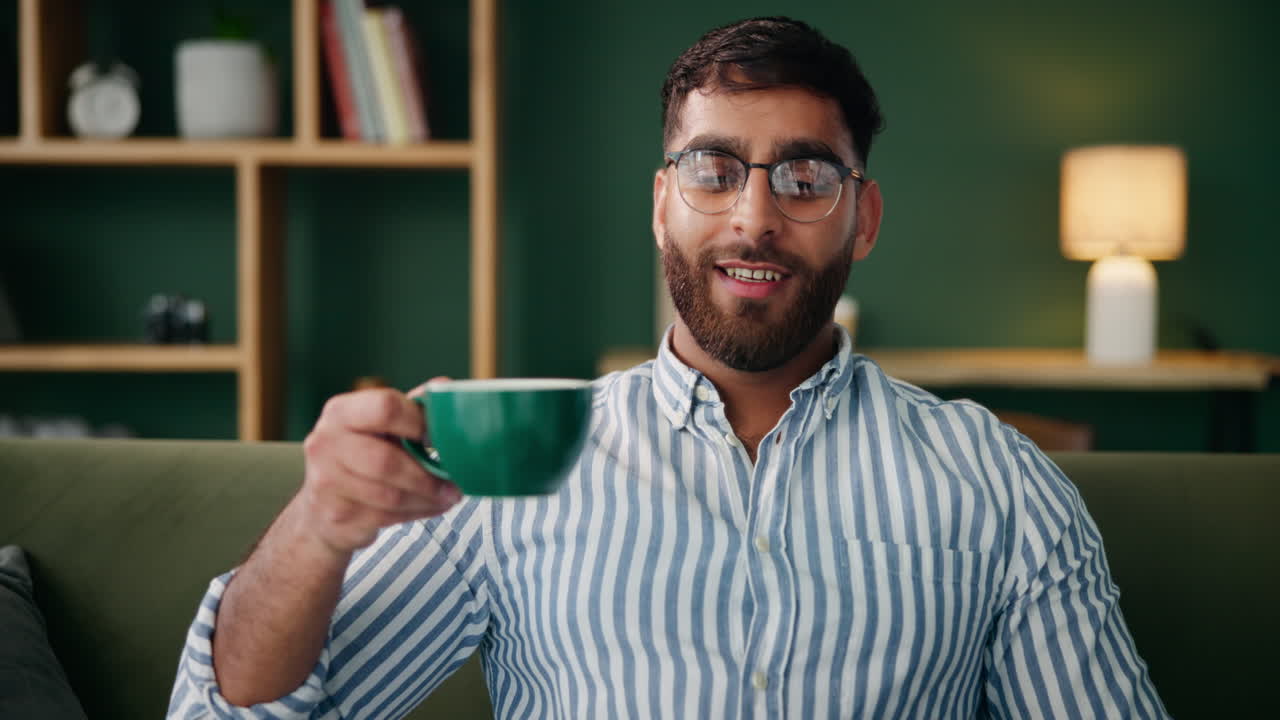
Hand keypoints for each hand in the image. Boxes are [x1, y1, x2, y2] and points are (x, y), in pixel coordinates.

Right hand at [298, 378, 461, 553]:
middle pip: (386, 461)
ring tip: (447, 497)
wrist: (321, 506)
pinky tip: (428, 507)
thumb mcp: (380, 426)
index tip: (439, 437)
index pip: (385, 407)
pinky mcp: (336, 514)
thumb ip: (412, 407)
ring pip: (390, 495)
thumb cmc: (360, 456)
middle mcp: (326, 444)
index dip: (419, 422)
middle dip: (426, 476)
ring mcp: (327, 482)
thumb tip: (445, 387)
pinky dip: (416, 513)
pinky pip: (387, 517)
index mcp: (341, 412)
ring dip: (426, 499)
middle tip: (453, 484)